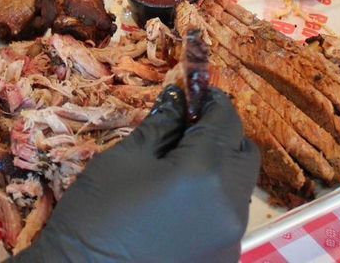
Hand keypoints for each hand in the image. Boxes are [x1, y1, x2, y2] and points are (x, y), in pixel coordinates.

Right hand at [14, 86, 259, 261]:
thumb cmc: (95, 216)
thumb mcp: (124, 160)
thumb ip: (161, 125)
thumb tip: (178, 99)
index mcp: (204, 172)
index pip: (226, 121)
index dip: (213, 102)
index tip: (198, 94)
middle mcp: (229, 205)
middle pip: (244, 153)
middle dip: (223, 135)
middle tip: (190, 132)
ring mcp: (230, 239)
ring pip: (240, 187)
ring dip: (221, 169)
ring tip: (182, 171)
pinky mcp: (224, 260)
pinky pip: (229, 218)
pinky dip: (214, 202)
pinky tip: (181, 207)